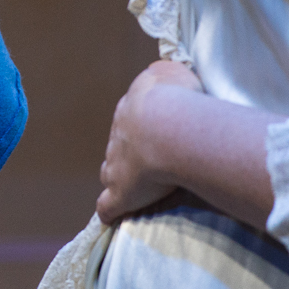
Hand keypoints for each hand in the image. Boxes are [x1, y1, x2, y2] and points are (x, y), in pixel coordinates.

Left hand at [97, 60, 206, 222]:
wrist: (169, 127)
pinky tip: (112, 217)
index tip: (157, 133)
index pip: (132, 116)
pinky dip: (110, 210)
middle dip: (130, 150)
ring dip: (120, 177)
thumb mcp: (174, 73)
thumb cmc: (180, 99)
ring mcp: (116, 164)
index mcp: (134, 105)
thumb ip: (165, 73)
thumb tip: (158, 71)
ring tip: (135, 186)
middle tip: (150, 159)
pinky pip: (108, 204)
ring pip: (111, 171)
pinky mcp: (119, 192)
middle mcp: (120, 132)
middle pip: (119, 143)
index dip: (144, 126)